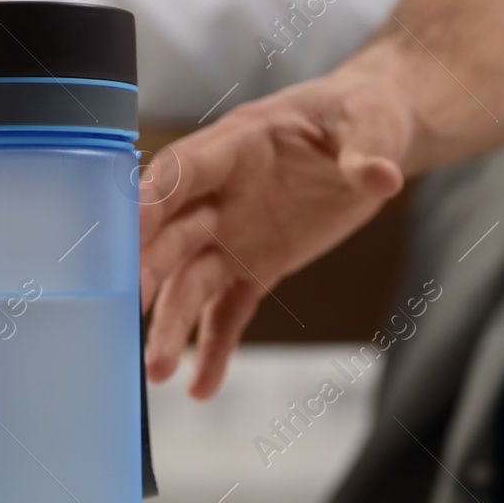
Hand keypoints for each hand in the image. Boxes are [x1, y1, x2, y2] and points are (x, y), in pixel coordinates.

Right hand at [139, 58, 412, 397]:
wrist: (372, 136)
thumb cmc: (363, 113)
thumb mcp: (373, 121)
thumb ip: (368, 150)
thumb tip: (381, 177)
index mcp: (239, 146)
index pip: (181, 174)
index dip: (149, 204)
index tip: (122, 239)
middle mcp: (222, 195)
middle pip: (174, 236)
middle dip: (150, 273)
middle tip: (130, 314)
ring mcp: (235, 235)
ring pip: (192, 283)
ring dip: (173, 324)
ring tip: (158, 371)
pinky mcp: (257, 267)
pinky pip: (229, 312)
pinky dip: (216, 349)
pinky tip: (200, 389)